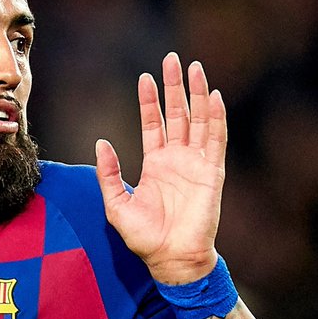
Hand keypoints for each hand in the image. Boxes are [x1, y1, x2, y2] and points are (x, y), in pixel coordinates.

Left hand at [95, 52, 226, 283]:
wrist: (170, 259)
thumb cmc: (144, 237)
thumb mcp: (116, 204)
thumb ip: (109, 174)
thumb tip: (100, 142)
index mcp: (156, 164)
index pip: (153, 123)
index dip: (150, 100)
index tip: (146, 77)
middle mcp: (178, 159)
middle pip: (178, 114)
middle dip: (175, 87)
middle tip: (173, 59)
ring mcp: (196, 164)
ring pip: (199, 120)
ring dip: (198, 94)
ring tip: (195, 68)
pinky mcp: (212, 173)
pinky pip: (216, 140)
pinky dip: (217, 118)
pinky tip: (215, 97)